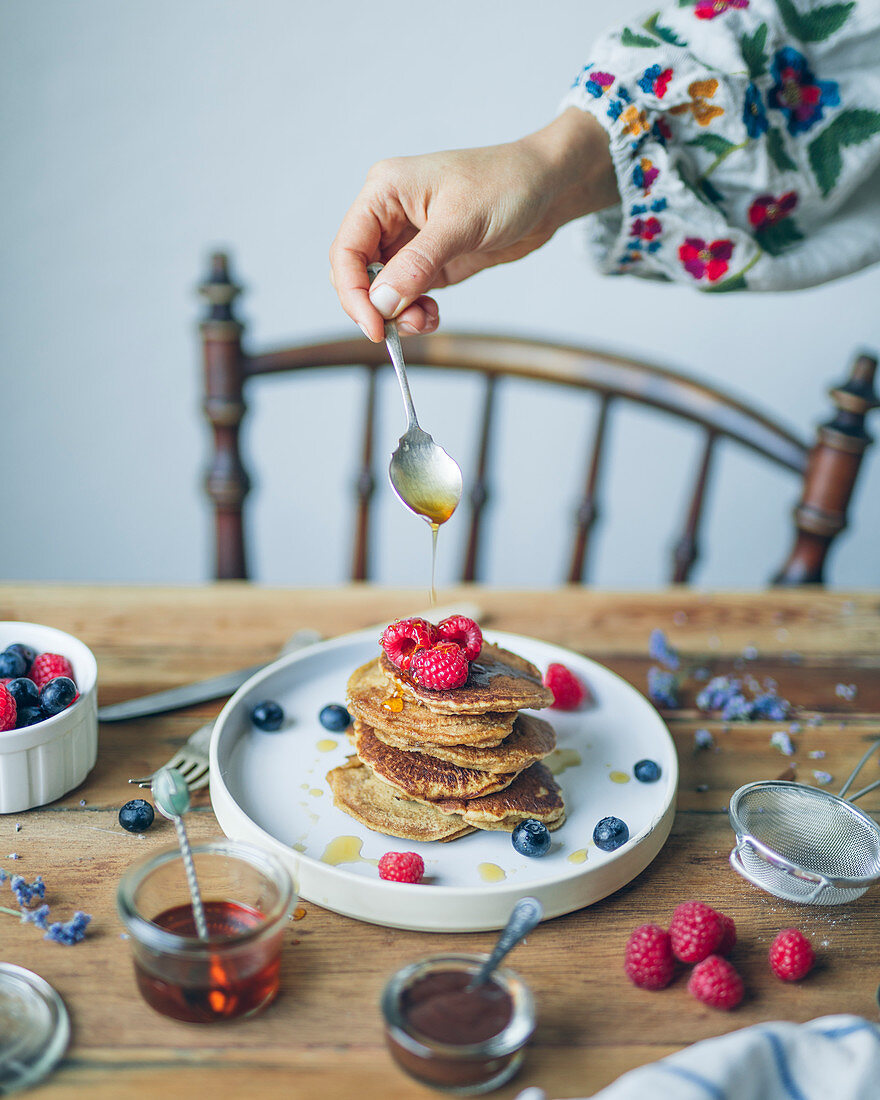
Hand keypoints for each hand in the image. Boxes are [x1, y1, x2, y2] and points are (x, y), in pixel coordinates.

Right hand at [329, 108, 617, 340]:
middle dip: (376, 306)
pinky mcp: (429, 261)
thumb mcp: (461, 224)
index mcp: (384, 192)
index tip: (374, 327)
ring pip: (381, 290)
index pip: (346, 249)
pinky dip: (414, 312)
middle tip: (404, 328)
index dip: (353, 293)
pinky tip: (434, 316)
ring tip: (427, 320)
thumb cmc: (508, 184)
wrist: (550, 187)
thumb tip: (381, 303)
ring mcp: (409, 241)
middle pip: (357, 274)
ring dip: (398, 314)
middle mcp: (389, 215)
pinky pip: (406, 296)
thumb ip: (418, 265)